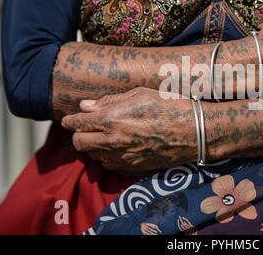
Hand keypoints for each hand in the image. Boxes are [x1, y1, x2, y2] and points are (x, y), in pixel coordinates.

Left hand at [61, 87, 196, 175]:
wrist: (194, 131)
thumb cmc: (169, 106)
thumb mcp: (139, 94)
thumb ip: (109, 101)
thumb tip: (84, 106)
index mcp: (112, 119)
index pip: (77, 123)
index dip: (70, 121)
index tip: (69, 120)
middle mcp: (112, 141)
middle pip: (79, 143)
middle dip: (78, 134)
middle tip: (86, 128)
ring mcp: (122, 158)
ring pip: (93, 157)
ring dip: (94, 147)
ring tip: (105, 137)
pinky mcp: (133, 169)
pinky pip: (109, 167)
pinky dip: (108, 158)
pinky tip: (118, 149)